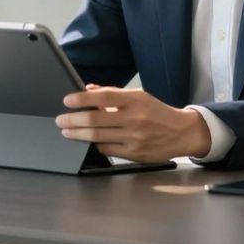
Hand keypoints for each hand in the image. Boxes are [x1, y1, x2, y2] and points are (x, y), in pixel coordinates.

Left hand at [55, 85, 211, 162]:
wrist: (182, 133)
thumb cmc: (157, 113)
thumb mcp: (139, 97)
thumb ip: (113, 94)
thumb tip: (87, 89)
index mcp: (135, 100)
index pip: (103, 96)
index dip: (82, 98)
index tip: (67, 100)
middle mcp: (135, 118)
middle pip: (95, 119)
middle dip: (73, 119)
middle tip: (60, 120)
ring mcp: (134, 137)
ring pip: (97, 136)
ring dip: (78, 133)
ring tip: (67, 131)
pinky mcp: (134, 153)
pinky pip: (107, 149)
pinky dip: (94, 144)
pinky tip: (88, 141)